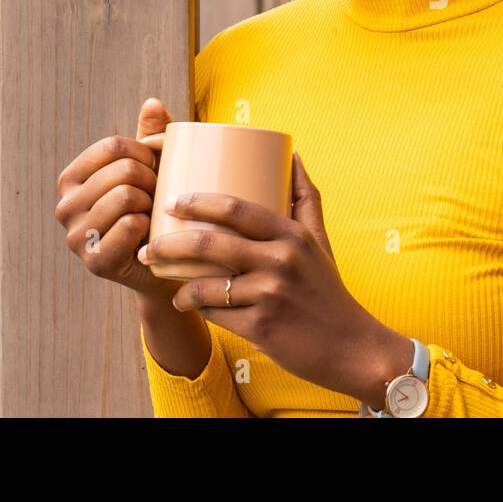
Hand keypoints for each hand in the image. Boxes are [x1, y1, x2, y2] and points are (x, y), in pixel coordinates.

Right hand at [55, 97, 180, 303]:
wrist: (166, 264)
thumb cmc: (155, 209)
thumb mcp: (152, 168)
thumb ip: (150, 135)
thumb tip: (153, 102)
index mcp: (72, 179)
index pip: (113, 146)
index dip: (146, 153)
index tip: (156, 170)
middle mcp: (65, 206)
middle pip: (122, 170)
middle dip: (153, 180)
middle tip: (158, 197)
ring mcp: (75, 237)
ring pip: (126, 196)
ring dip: (151, 204)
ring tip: (153, 215)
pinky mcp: (94, 262)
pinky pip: (129, 226)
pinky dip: (149, 227)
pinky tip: (150, 236)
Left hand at [138, 151, 408, 406]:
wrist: (351, 346)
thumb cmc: (328, 290)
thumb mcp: (320, 241)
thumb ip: (306, 199)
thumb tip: (293, 155)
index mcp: (292, 235)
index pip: (237, 208)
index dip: (199, 202)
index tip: (173, 202)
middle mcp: (281, 261)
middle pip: (212, 243)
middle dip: (171, 243)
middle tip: (151, 245)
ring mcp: (270, 295)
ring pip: (206, 283)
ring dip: (177, 282)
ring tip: (162, 276)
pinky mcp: (261, 327)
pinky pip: (215, 314)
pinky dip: (197, 307)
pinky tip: (187, 303)